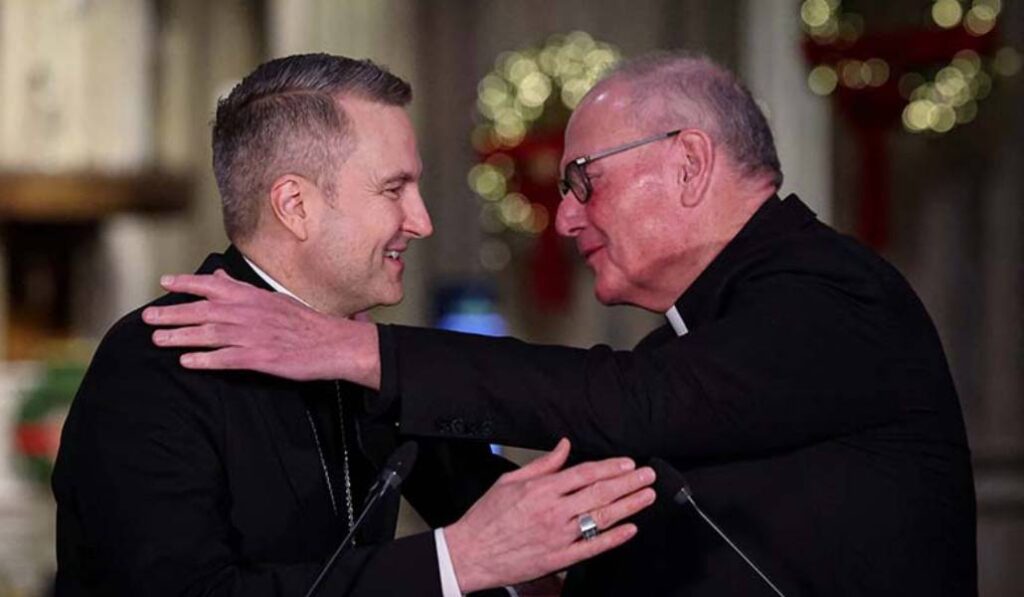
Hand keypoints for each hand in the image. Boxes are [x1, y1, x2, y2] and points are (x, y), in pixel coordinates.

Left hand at [142, 270, 380, 386]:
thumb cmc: (303, 322)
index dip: (187, 284)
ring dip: (181, 337)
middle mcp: (250, 312)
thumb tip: (217, 278)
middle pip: (203, 311)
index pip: (213, 286)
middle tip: (148, 318)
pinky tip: (187, 363)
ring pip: (210, 334)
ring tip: (158, 340)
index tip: (164, 283)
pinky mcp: (261, 357)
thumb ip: (241, 290)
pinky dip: (205, 360)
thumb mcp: (273, 299)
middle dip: (173, 313)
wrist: (333, 342)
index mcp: (253, 296)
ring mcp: (254, 335)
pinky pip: (227, 359)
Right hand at [444, 439, 655, 591]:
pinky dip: (613, 538)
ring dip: (628, 506)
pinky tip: (630, 529)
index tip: (628, 463)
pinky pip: (592, 547)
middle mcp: (553, 511)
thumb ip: (543, 464)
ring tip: (647, 497)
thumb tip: (563, 446)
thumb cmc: (486, 517)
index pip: (585, 473)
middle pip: (600, 493)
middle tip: (648, 476)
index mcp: (542, 489)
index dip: (611, 467)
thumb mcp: (510, 481)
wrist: (470, 553)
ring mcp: (558, 536)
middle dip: (628, 483)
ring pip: (601, 518)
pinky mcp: (559, 559)